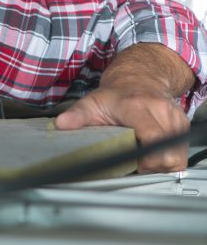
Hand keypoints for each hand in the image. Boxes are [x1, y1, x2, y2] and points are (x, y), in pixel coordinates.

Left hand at [54, 84, 188, 172]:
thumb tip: (61, 124)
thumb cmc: (114, 95)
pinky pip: (181, 151)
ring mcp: (174, 116)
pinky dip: (169, 156)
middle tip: (137, 163)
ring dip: (161, 163)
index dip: (148, 158)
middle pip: (169, 151)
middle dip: (153, 165)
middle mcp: (160, 110)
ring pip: (178, 154)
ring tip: (144, 157)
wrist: (137, 79)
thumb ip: (77, 115)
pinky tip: (153, 152)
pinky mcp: (182, 123)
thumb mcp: (91, 103)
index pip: (153, 136)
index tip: (136, 165)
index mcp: (137, 106)